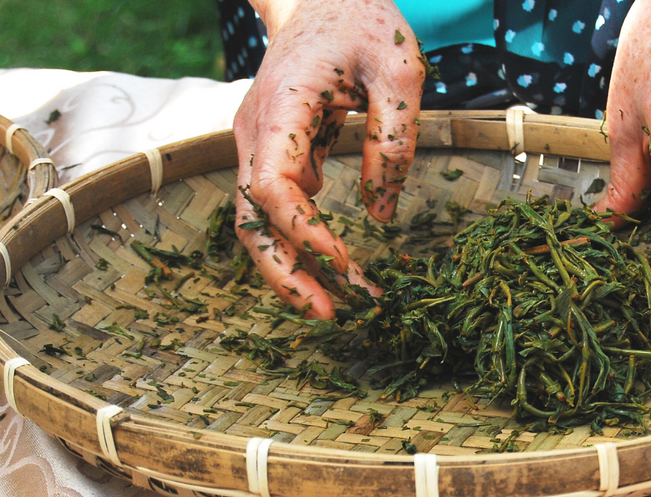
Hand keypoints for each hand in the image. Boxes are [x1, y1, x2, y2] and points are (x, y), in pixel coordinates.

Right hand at [233, 0, 425, 317]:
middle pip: (251, 218)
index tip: (344, 260)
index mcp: (282, 106)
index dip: (303, 232)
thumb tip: (383, 212)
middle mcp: (256, 130)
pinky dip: (299, 240)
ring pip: (258, 219)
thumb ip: (393, 138)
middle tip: (330, 314)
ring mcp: (257, 140)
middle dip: (284, 273)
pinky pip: (276, 204)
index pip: (274, 185)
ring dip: (290, 265)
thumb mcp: (399, 70)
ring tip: (335, 302)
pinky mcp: (272, 148)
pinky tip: (336, 263)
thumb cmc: (362, 22)